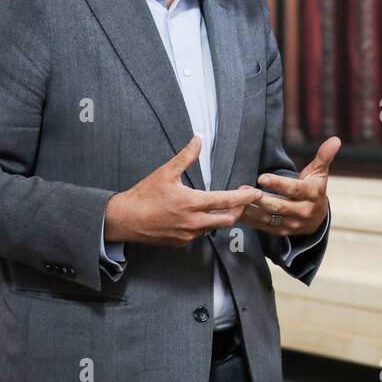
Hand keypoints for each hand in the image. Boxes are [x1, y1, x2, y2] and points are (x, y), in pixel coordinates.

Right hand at [104, 136, 263, 246]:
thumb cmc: (144, 195)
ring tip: (222, 205)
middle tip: (240, 199)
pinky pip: (201, 234)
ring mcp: (188, 235)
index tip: (257, 194)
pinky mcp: (181, 243)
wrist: (124, 220)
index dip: (245, 198)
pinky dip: (205, 225)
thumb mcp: (166, 172)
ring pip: (214, 228)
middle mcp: (194, 222)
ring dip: (221, 218)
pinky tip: (201, 215)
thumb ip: (186, 156)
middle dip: (237, 209)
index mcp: (192, 203)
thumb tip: (199, 138)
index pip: (227, 201)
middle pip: (228, 219)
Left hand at [241, 136, 340, 236]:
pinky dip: (251, 220)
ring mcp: (293, 224)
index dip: (278, 184)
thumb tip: (335, 139)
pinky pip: (264, 227)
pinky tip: (238, 212)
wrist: (318, 217)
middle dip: (260, 199)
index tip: (262, 178)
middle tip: (243, 190)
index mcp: (312, 194)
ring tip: (237, 201)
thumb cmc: (314, 189)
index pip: (294, 189)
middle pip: (280, 206)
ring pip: (270, 218)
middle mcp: (304, 211)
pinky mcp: (283, 232)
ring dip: (252, 210)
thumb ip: (324, 156)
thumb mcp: (319, 173)